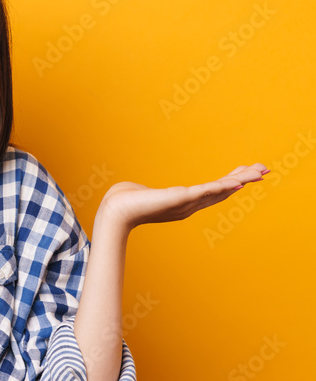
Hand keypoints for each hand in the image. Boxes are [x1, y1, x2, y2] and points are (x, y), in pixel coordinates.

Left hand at [98, 163, 268, 230]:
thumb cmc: (126, 202)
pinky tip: (237, 183)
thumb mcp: (146, 194)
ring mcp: (186, 203)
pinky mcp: (179, 199)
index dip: (232, 182)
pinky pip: (206, 191)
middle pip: (223, 191)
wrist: (115, 211)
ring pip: (219, 190)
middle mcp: (189, 206)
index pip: (214, 191)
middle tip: (265, 170)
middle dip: (244, 179)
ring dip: (241, 180)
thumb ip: (151, 194)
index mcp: (184, 203)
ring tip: (260, 172)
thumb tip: (142, 190)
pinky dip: (223, 187)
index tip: (248, 173)